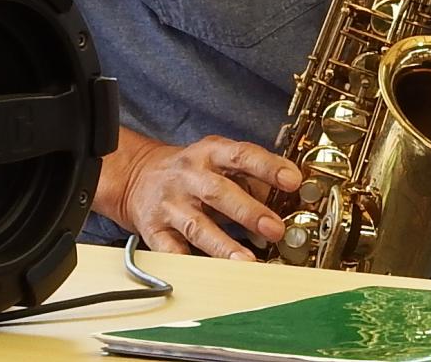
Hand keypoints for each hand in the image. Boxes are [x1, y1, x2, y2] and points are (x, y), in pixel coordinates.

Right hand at [109, 132, 303, 260]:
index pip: (241, 155)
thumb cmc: (191, 172)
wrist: (138, 176)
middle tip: (275, 228)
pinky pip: (171, 251)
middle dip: (248, 211)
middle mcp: (188, 176)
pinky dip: (189, 264)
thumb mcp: (220, 163)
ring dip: (223, 245)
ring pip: (196, 226)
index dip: (267, 167)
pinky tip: (209, 277)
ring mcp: (170, 204)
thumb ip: (252, 179)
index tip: (292, 180)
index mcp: (209, 153)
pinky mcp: (154, 230)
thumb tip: (287, 201)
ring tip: (248, 261)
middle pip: (218, 192)